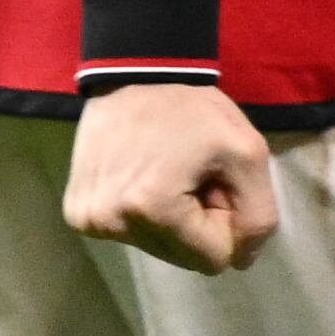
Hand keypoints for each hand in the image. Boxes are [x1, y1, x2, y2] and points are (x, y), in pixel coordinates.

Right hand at [65, 83, 280, 273]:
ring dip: (173, 218)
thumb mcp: (247, 153)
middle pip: (182, 258)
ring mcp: (87, 222)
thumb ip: (258, 214)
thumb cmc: (194, 110)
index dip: (226, 219)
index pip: (213, 258)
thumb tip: (241, 262)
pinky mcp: (75, 214)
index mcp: (152, 210)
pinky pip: (129, 233)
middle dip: (198, 222)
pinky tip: (144, 174)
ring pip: (157, 247)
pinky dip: (145, 212)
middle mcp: (110, 224)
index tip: (215, 179)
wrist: (135, 73)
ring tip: (169, 171)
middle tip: (193, 174)